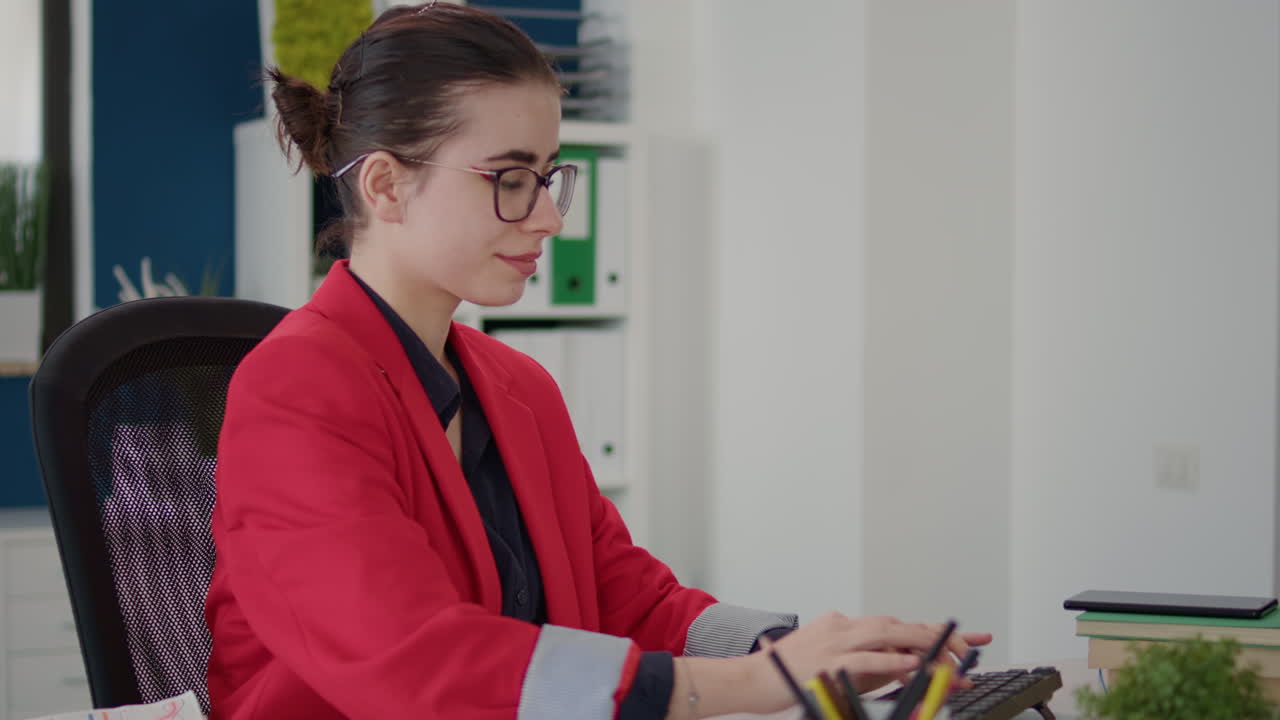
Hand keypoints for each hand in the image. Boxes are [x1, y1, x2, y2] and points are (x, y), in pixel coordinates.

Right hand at [748, 613, 992, 710]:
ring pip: (886, 634)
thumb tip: (905, 669)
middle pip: (898, 625)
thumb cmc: (789, 674)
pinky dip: (890, 660)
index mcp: (844, 626)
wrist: (751, 678)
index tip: (965, 640)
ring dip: (922, 643)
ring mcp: (834, 641)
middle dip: (936, 635)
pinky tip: (911, 663)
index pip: (896, 625)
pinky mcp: (827, 660)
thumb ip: (866, 663)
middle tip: (969, 646)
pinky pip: (865, 657)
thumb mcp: (833, 663)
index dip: (932, 631)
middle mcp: (842, 627)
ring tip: (951, 654)